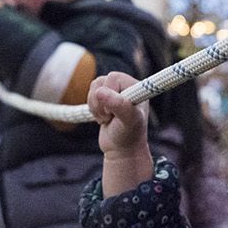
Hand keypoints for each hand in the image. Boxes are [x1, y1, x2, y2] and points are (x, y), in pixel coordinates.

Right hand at [88, 72, 153, 196]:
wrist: (121, 149)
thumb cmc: (129, 136)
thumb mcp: (127, 121)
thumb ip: (118, 105)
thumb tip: (100, 92)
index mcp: (137, 86)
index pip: (113, 78)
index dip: (109, 94)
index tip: (114, 112)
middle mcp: (126, 86)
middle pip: (101, 82)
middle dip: (100, 102)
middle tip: (110, 117)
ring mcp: (115, 91)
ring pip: (94, 87)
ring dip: (95, 106)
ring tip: (107, 118)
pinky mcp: (105, 98)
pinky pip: (91, 94)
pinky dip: (92, 107)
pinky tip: (103, 117)